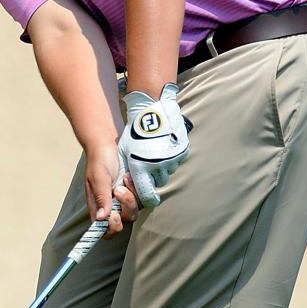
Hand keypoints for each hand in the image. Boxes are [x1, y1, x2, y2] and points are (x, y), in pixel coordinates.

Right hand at [84, 145, 138, 237]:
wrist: (108, 145)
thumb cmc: (99, 160)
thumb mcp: (98, 177)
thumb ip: (101, 197)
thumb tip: (101, 218)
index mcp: (98, 207)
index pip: (105, 230)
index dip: (111, 228)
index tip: (114, 215)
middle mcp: (112, 206)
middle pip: (123, 221)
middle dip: (125, 207)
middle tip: (118, 190)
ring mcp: (124, 199)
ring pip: (134, 210)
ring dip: (131, 197)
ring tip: (124, 180)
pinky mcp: (135, 191)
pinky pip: (142, 198)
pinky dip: (136, 188)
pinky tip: (129, 177)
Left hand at [118, 83, 190, 207]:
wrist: (152, 109)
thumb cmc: (133, 131)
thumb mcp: (125, 150)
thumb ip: (129, 170)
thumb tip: (129, 186)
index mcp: (140, 167)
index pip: (146, 196)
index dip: (147, 198)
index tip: (148, 197)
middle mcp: (157, 166)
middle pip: (159, 182)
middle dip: (154, 177)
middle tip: (149, 164)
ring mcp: (171, 158)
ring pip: (168, 171)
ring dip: (163, 166)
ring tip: (156, 152)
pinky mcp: (181, 151)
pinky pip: (176, 160)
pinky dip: (171, 156)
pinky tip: (164, 145)